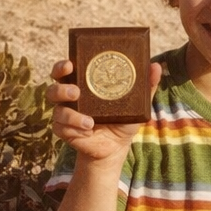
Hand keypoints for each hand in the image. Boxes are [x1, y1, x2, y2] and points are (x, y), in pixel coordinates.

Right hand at [45, 59, 160, 162]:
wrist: (116, 147)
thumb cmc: (122, 118)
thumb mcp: (136, 102)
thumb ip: (146, 85)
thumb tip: (157, 66)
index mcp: (82, 83)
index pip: (65, 70)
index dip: (63, 65)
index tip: (70, 64)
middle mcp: (70, 97)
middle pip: (54, 87)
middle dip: (61, 87)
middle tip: (76, 90)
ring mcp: (65, 114)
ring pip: (56, 110)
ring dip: (69, 115)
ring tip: (88, 121)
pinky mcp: (65, 131)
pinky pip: (61, 129)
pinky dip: (74, 130)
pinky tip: (87, 131)